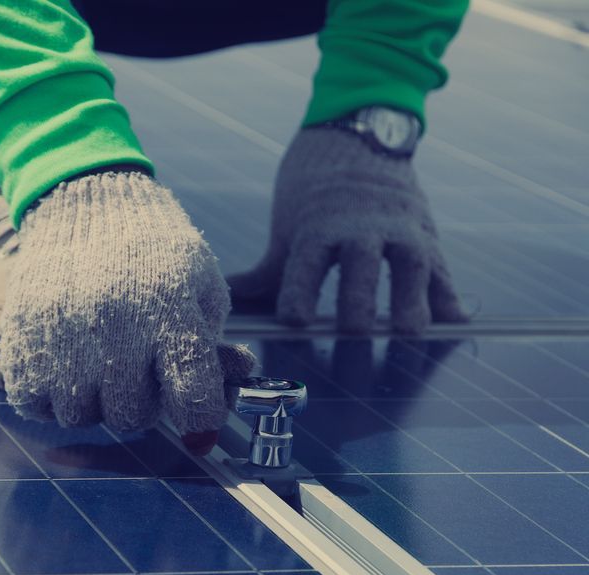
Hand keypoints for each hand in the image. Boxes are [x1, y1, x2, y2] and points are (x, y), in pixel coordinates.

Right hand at [0, 172, 255, 438]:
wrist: (85, 201)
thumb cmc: (152, 248)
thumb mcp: (200, 283)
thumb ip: (215, 344)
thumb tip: (232, 386)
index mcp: (168, 310)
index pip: (192, 397)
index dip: (201, 421)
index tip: (199, 430)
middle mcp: (114, 327)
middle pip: (132, 416)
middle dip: (142, 403)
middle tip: (138, 370)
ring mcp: (61, 334)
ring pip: (81, 416)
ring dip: (93, 401)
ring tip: (98, 362)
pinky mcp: (21, 338)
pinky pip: (35, 404)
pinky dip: (49, 396)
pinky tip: (64, 365)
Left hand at [227, 127, 468, 334]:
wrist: (358, 133)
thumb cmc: (312, 190)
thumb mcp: (288, 227)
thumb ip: (268, 271)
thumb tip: (229, 294)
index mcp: (317, 229)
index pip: (305, 267)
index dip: (298, 295)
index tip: (295, 321)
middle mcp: (360, 228)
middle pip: (359, 266)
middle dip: (357, 300)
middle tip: (355, 331)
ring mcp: (398, 229)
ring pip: (409, 264)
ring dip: (411, 298)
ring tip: (411, 330)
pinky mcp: (426, 233)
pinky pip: (441, 267)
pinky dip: (449, 294)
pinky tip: (454, 321)